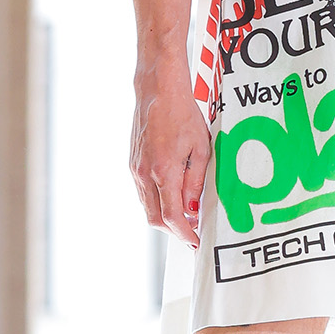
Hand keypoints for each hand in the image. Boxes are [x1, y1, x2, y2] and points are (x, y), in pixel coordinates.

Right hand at [130, 68, 210, 249]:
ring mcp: (135, 169)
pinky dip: (157, 202)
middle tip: (193, 232)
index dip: (185, 234)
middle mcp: (145, 174)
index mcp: (164, 172)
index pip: (173, 217)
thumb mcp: (201, 149)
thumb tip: (193, 209)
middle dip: (174, 231)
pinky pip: (143, 193)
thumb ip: (196, 183)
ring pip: (147, 207)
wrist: (157, 91)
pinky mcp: (133, 164)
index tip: (195, 242)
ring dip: (165, 217)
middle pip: (155, 219)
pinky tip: (173, 196)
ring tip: (187, 216)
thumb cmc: (183, 115)